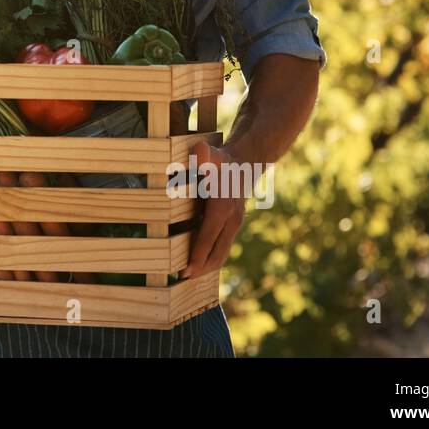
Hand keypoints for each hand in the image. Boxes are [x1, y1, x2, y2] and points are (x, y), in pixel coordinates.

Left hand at [180, 139, 245, 279]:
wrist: (246, 162)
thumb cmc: (224, 160)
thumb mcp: (213, 155)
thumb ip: (204, 155)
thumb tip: (199, 149)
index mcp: (222, 209)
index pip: (208, 238)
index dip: (196, 255)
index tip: (185, 271)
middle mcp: (231, 221)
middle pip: (217, 252)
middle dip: (201, 268)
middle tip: (183, 279)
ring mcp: (234, 224)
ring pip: (222, 252)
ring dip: (207, 265)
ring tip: (190, 276)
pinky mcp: (233, 225)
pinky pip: (223, 245)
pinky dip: (212, 256)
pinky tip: (199, 262)